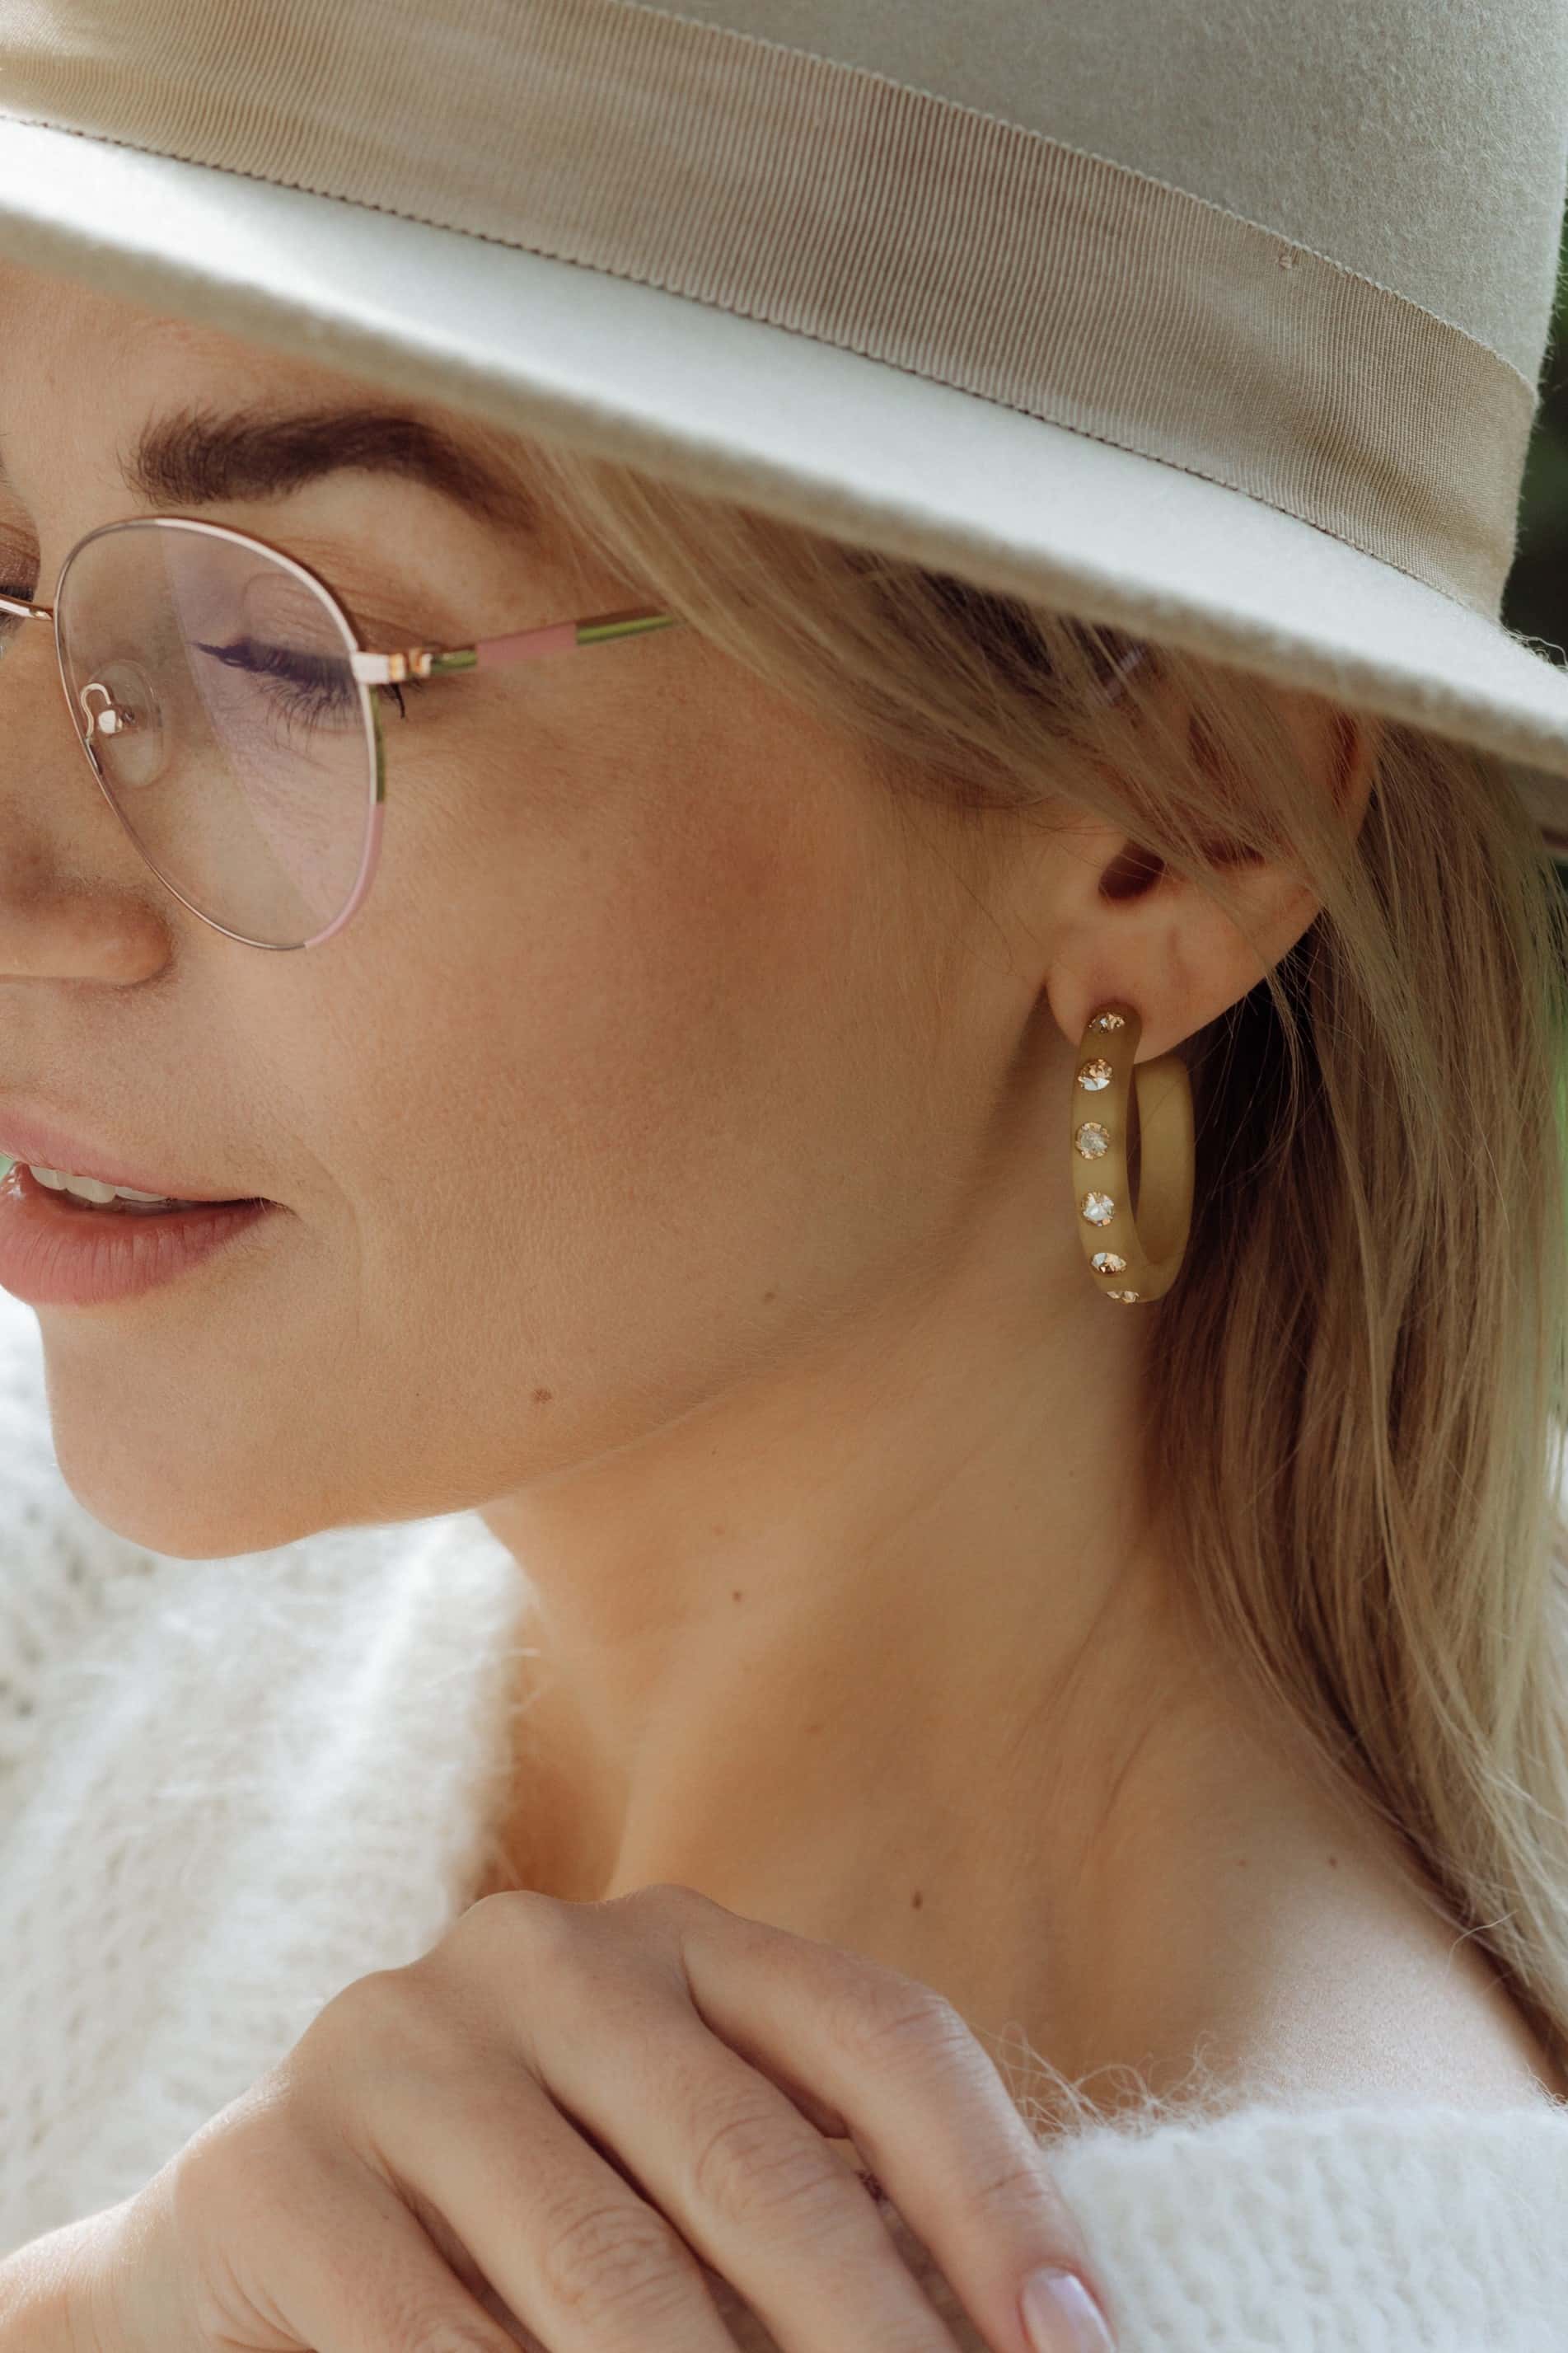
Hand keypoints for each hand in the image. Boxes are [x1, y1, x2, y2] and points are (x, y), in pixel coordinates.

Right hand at [79, 1882, 1115, 2352]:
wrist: (261, 2237)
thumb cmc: (530, 2223)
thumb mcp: (687, 2190)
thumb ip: (823, 2220)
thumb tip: (1034, 2339)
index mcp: (678, 1937)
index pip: (879, 2037)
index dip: (995, 2192)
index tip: (1081, 2349)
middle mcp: (543, 1955)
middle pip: (754, 2156)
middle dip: (875, 2337)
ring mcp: (397, 2043)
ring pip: (604, 2270)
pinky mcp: (272, 2167)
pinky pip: (433, 2342)